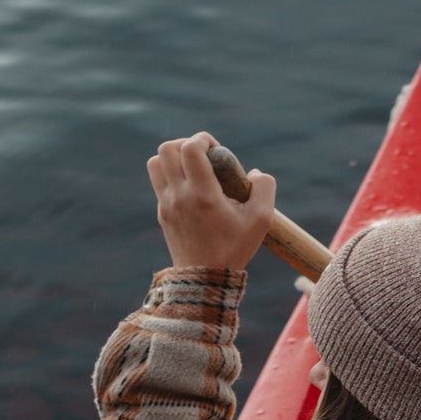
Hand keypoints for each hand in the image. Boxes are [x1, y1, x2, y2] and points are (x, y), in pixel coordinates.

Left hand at [147, 133, 276, 271]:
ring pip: (156, 162)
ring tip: (192, 169)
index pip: (190, 148)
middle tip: (203, 157)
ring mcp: (166, 204)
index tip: (217, 151)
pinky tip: (189, 187)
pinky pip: (158, 181)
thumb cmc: (235, 249)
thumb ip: (264, 189)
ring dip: (173, 158)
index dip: (203, 139)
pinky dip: (171, 175)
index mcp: (202, 194)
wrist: (206, 280)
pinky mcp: (162, 213)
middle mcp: (179, 196)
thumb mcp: (261, 221)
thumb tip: (254, 173)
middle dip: (186, 144)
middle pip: (168, 149)